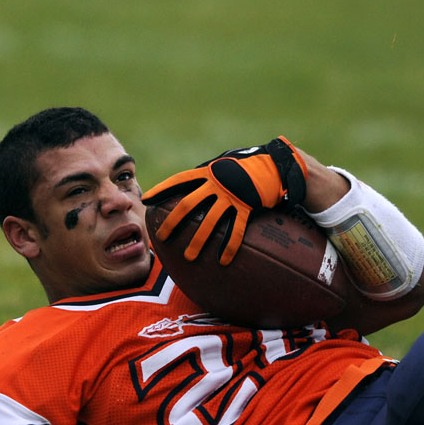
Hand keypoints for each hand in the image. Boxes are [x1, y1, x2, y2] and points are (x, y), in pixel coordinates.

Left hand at [141, 136, 307, 264]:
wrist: (276, 165)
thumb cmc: (249, 165)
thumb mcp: (225, 164)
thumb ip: (207, 174)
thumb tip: (189, 184)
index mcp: (208, 172)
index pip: (178, 181)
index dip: (162, 190)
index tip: (146, 200)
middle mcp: (217, 184)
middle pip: (188, 205)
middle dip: (173, 222)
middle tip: (161, 237)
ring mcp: (232, 196)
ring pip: (210, 222)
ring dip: (198, 241)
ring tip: (188, 257)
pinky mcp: (248, 207)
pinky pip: (236, 230)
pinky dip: (229, 246)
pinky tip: (222, 260)